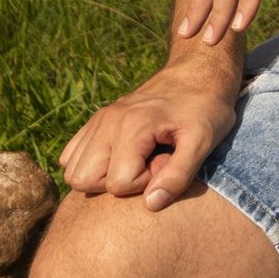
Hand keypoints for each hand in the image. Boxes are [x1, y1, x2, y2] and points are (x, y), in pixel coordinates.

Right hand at [58, 55, 240, 206]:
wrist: (199, 73)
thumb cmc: (206, 107)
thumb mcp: (203, 141)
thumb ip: (177, 175)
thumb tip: (150, 204)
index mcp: (132, 126)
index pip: (117, 184)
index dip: (144, 184)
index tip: (165, 163)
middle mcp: (108, 121)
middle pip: (83, 179)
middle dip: (116, 185)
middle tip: (148, 167)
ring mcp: (99, 119)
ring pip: (73, 169)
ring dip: (101, 176)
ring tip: (137, 162)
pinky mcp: (97, 120)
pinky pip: (72, 154)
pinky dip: (91, 165)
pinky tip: (121, 158)